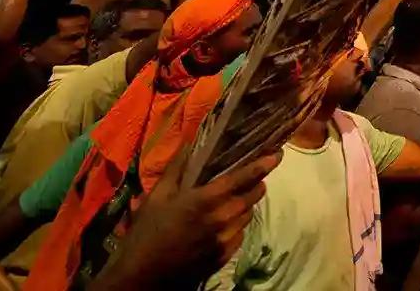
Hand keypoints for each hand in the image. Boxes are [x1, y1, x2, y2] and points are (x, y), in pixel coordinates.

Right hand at [89, 146, 280, 290]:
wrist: (143, 276)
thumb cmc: (146, 233)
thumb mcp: (157, 197)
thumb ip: (177, 169)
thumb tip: (189, 144)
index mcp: (207, 200)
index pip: (243, 178)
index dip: (262, 165)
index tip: (276, 154)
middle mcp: (223, 218)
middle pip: (253, 196)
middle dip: (257, 183)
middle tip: (254, 174)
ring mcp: (226, 240)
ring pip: (248, 215)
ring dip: (246, 204)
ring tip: (235, 197)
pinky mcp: (224, 256)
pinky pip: (241, 234)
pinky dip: (238, 224)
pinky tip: (225, 222)